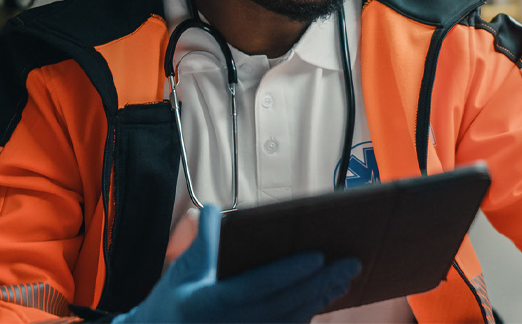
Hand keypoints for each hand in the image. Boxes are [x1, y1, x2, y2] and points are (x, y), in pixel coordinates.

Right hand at [115, 204, 360, 322]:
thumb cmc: (170, 307)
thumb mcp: (180, 273)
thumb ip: (202, 242)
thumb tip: (215, 210)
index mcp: (215, 303)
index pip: (261, 285)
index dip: (290, 272)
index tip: (318, 256)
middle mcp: (236, 323)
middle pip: (287, 303)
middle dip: (322, 283)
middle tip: (351, 263)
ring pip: (293, 319)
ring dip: (321, 298)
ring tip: (346, 277)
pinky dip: (309, 312)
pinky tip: (324, 298)